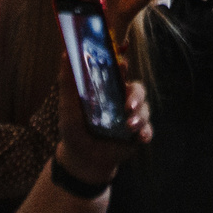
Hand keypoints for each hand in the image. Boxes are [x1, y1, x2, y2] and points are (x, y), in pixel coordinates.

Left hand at [52, 60, 150, 188]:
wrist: (81, 160)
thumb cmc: (74, 129)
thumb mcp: (68, 106)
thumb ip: (68, 81)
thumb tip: (65, 52)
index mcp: (108, 89)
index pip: (120, 72)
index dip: (123, 66)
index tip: (123, 64)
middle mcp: (122, 100)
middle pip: (138, 89)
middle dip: (136, 96)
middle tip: (128, 105)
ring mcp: (131, 117)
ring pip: (145, 108)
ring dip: (140, 115)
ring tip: (130, 126)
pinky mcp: (137, 134)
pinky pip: (148, 129)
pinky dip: (146, 132)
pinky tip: (141, 137)